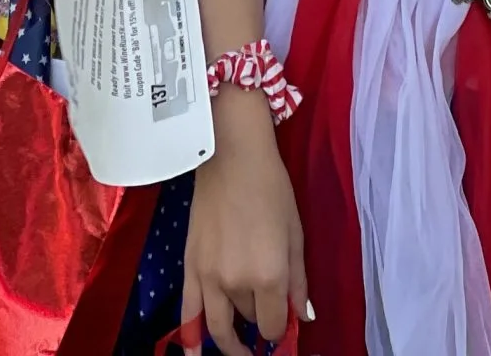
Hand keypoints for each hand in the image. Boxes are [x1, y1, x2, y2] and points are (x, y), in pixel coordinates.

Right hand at [184, 100, 307, 351]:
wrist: (230, 154)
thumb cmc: (271, 187)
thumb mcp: (295, 232)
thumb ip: (298, 279)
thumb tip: (302, 317)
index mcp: (270, 276)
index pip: (274, 326)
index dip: (281, 327)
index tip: (284, 316)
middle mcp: (238, 284)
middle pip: (250, 321)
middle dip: (259, 318)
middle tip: (265, 308)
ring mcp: (209, 277)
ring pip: (220, 324)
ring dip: (231, 337)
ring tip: (239, 343)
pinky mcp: (189, 266)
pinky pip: (187, 313)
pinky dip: (190, 340)